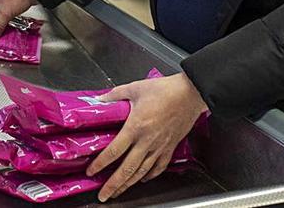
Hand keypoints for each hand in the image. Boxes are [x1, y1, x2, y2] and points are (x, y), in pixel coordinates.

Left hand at [87, 73, 207, 201]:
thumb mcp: (135, 88)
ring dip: (128, 184)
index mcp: (136, 127)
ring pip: (142, 172)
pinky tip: (143, 179)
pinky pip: (159, 167)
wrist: (191, 94)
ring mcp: (160, 146)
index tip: (92, 171)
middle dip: (113, 184)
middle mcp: (147, 141)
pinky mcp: (170, 147)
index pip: (114, 150)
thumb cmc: (166, 90)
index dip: (101, 163)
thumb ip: (115, 95)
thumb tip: (100, 99)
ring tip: (118, 192)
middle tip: (104, 195)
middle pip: (127, 168)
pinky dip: (149, 175)